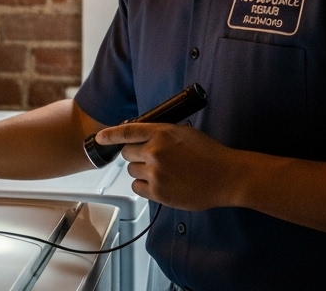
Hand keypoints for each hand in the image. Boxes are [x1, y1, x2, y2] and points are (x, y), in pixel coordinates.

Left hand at [95, 123, 239, 210]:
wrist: (227, 176)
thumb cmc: (209, 153)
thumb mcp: (184, 132)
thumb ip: (161, 133)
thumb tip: (141, 136)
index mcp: (161, 132)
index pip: (126, 132)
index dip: (109, 135)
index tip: (99, 138)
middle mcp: (155, 151)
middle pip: (126, 153)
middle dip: (134, 155)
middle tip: (150, 158)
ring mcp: (155, 173)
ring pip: (131, 171)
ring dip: (141, 171)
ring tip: (161, 172)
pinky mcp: (158, 193)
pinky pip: (137, 188)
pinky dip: (144, 186)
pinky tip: (160, 184)